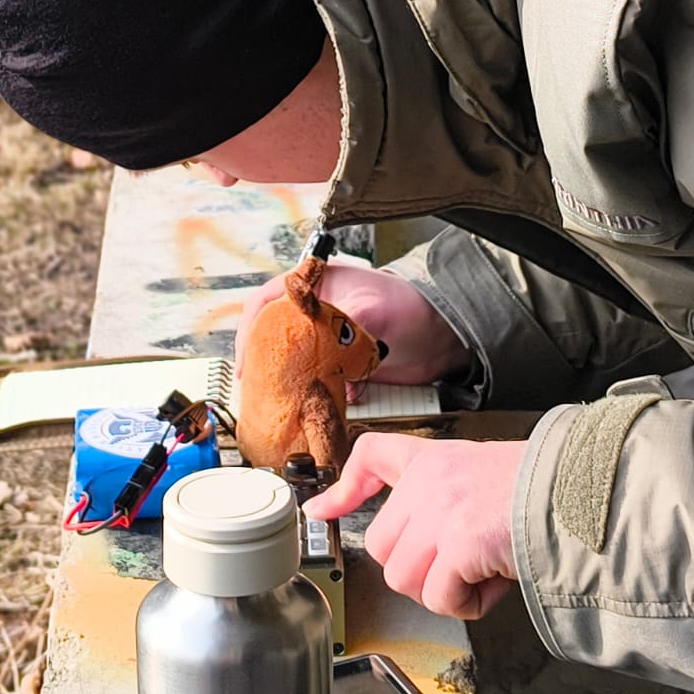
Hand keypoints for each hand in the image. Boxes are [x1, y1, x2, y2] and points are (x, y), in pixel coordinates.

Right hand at [234, 261, 470, 398]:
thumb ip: (346, 319)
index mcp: (315, 285)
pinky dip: (308, 394)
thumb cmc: (413, 306)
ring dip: (283, 381)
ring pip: (291, 360)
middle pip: (272, 335)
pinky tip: (307, 408)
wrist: (445, 338)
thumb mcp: (375, 307)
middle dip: (261, 361)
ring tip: (273, 402)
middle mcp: (315, 312)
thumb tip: (326, 340)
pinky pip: (314, 381)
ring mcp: (326, 340)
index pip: (267, 302)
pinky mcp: (340, 366)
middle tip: (253, 386)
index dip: (251, 329)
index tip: (247, 358)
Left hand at [303, 434, 524, 619]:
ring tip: (477, 575)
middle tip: (457, 569)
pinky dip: (466, 604)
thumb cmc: (538, 492)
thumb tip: (421, 554)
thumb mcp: (480, 479)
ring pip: (403, 577)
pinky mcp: (458, 542)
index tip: (323, 508)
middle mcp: (428, 481)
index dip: (343, 486)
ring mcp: (440, 510)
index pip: (372, 454)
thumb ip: (443, 503)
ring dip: (440, 591)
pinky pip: (439, 596)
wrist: (575, 492)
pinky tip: (491, 584)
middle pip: (382, 546)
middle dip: (415, 571)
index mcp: (433, 460)